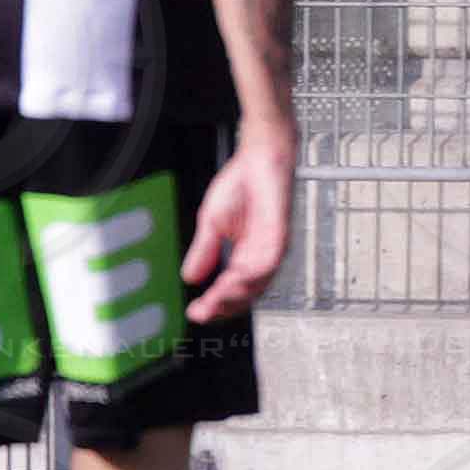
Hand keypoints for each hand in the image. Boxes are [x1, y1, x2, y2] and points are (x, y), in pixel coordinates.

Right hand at [182, 122, 294, 321]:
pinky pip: (269, 262)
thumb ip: (204, 250)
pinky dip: (253, 274)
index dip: (212, 304)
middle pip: (245, 295)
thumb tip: (190, 277)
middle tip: (202, 313)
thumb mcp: (212, 222)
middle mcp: (260, 257)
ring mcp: (271, 248)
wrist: (258, 156)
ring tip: (214, 302)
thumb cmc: (242, 184)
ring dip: (236, 295)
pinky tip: (235, 279)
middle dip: (223, 307)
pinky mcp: (279, 235)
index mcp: (245, 257)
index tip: (194, 313)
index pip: (230, 290)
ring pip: (258, 285)